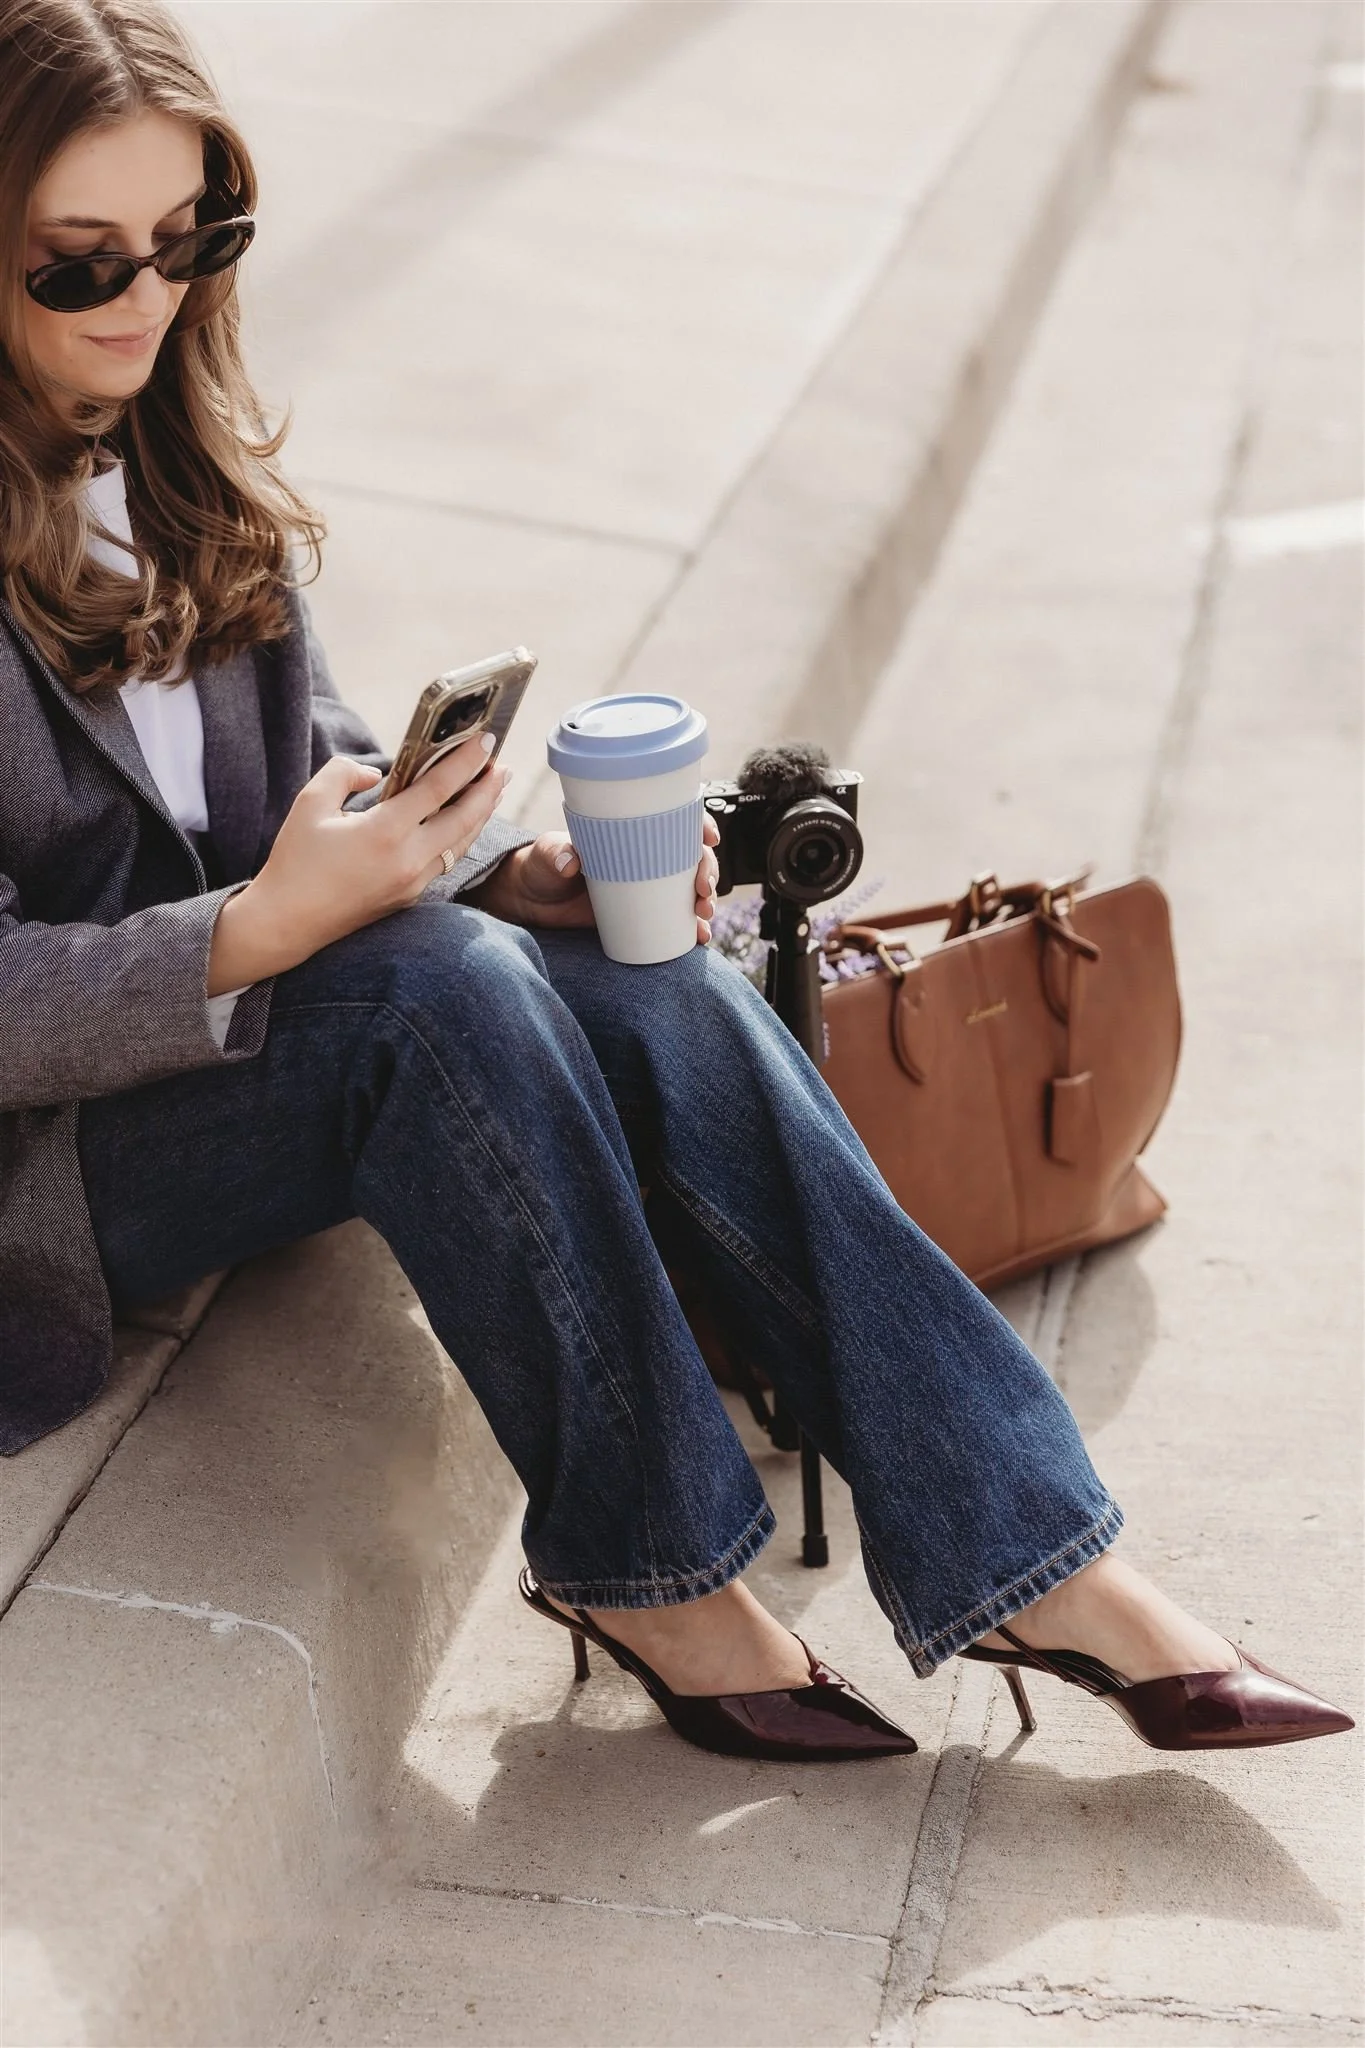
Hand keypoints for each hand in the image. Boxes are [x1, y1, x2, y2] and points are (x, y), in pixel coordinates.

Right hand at [207, 736, 507, 991]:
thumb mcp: (310, 803)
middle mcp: (408, 859)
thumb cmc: (295, 860)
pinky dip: (459, 837)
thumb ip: (344, 773)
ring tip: (493, 790)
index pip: (439, 788)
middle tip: (502, 765)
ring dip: (480, 814)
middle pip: (465, 818)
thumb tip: (375, 774)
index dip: (467, 762)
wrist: (287, 922)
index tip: (486, 740)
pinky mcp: (409, 897)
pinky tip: (462, 823)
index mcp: (385, 831)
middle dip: (488, 789)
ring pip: (460, 843)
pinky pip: (445, 861)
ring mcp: (413, 882)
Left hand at [472, 812, 720, 942]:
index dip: (699, 824)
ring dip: (705, 901)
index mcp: (630, 833)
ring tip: (703, 915)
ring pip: (689, 890)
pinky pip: (674, 921)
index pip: (674, 821)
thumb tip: (571, 862)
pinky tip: (699, 938)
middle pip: (691, 858)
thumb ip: (555, 853)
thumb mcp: (546, 853)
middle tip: (702, 889)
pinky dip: (691, 929)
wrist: (530, 902)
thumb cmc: (540, 866)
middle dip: (708, 871)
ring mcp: (645, 888)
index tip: (709, 837)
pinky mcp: (640, 916)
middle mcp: (645, 858)